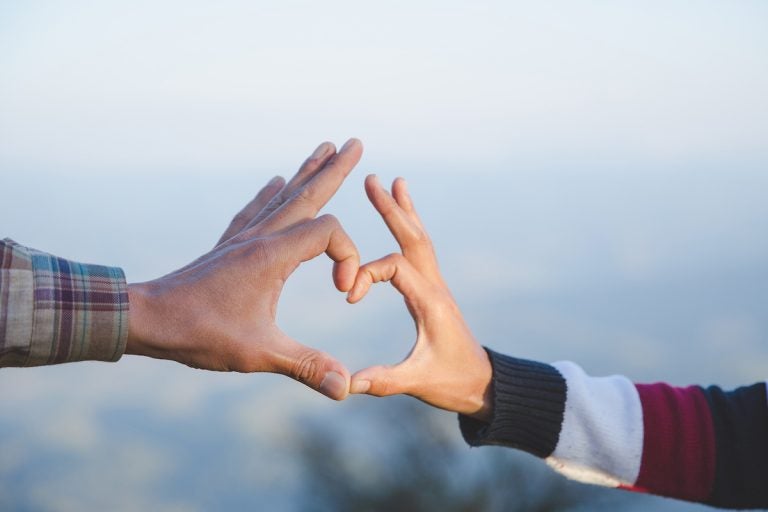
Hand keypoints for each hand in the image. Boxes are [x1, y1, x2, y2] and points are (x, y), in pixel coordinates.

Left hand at [125, 139, 362, 399]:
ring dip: (307, 173)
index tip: (343, 292)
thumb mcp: (258, 353)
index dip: (349, 258)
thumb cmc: (200, 332)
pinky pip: (256, 210)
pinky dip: (271, 194)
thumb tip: (345, 388)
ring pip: (283, 196)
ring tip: (324, 149)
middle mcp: (261, 237)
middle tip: (355, 142)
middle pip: (307, 194)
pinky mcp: (229, 246)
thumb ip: (305, 366)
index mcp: (274, 255)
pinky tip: (274, 182)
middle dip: (334, 169)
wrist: (147, 318)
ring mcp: (244, 238)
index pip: (329, 233)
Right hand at [347, 175, 492, 419]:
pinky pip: (422, 251)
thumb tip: (348, 383)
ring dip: (405, 211)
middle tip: (372, 179)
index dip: (367, 274)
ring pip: (420, 239)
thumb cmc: (453, 383)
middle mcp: (436, 287)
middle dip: (391, 209)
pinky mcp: (434, 291)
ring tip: (395, 182)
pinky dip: (411, 228)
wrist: (484, 384)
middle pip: (413, 237)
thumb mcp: (418, 383)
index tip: (348, 298)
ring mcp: (437, 286)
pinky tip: (405, 216)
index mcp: (430, 302)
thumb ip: (384, 380)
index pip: (395, 266)